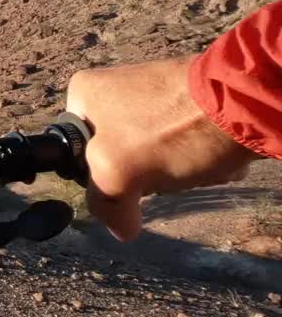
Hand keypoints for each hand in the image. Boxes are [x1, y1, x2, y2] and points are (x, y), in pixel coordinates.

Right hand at [66, 57, 260, 240]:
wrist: (241, 105)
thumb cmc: (168, 132)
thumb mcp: (115, 171)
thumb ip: (104, 203)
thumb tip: (122, 230)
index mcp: (82, 92)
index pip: (77, 153)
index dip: (101, 175)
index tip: (127, 178)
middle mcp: (112, 86)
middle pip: (116, 154)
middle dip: (144, 175)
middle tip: (162, 174)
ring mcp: (151, 93)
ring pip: (150, 153)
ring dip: (172, 171)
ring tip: (192, 168)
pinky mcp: (185, 102)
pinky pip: (178, 142)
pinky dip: (192, 158)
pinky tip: (209, 160)